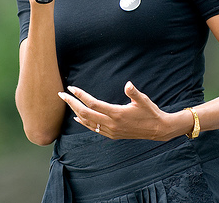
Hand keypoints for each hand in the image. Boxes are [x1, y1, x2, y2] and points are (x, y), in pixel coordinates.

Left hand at [58, 82, 178, 140]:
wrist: (158, 130)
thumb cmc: (150, 111)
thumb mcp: (143, 100)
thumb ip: (134, 93)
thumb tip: (128, 84)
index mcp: (117, 114)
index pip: (93, 104)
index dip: (80, 95)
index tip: (71, 88)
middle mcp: (112, 124)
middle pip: (85, 113)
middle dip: (71, 103)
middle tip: (61, 94)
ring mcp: (111, 131)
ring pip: (87, 122)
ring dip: (75, 112)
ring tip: (67, 102)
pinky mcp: (112, 135)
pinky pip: (93, 129)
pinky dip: (83, 122)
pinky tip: (77, 118)